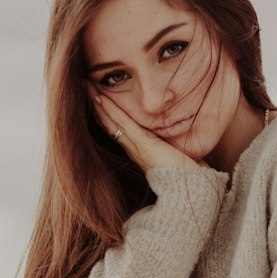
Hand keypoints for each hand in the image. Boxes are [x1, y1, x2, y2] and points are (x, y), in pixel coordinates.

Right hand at [89, 88, 211, 172]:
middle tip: (84, 85)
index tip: (98, 95)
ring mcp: (136, 148)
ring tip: (86, 85)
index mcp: (140, 151)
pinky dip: (111, 110)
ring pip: (111, 121)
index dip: (106, 112)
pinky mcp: (143, 145)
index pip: (118, 128)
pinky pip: (123, 123)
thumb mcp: (178, 155)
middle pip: (109, 123)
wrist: (192, 192)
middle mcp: (133, 150)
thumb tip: (178, 138)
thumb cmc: (189, 176)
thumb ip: (173, 146)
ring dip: (98, 102)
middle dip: (96, 104)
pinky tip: (100, 97)